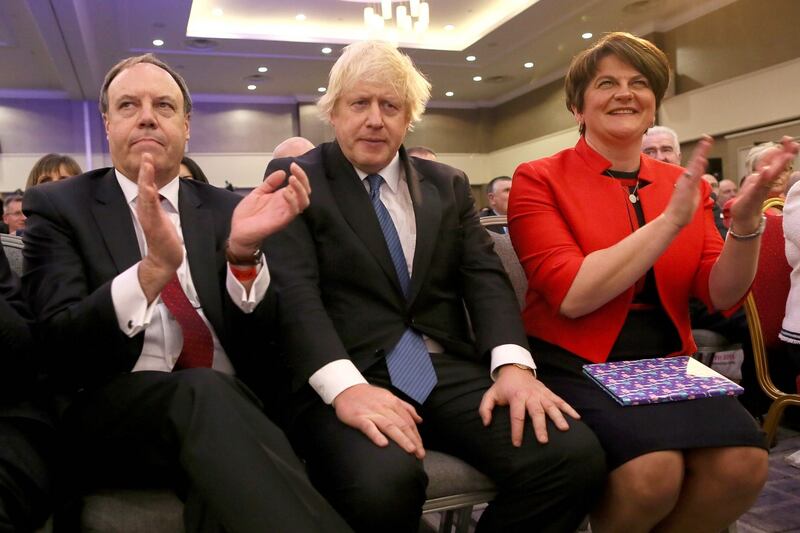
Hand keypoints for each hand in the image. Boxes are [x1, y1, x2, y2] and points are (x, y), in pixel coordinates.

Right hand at [136, 153, 182, 300]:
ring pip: (145, 193)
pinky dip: (148, 196)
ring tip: (147, 163)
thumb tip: (161, 194)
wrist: (165, 258)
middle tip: (146, 153)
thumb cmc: (165, 238)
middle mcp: (146, 209)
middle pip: (143, 184)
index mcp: (149, 206)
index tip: (148, 155)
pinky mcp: (153, 224)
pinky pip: (150, 208)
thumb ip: (159, 205)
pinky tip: (148, 187)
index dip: (147, 169)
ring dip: (146, 177)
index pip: (147, 184)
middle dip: (144, 168)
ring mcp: (148, 216)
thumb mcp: (162, 217)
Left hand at [228, 162, 310, 259]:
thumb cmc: (248, 214)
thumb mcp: (258, 192)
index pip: (299, 185)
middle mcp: (287, 205)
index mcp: (283, 197)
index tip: (293, 164)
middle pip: (305, 192)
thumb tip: (282, 172)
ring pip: (303, 202)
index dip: (300, 175)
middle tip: (294, 169)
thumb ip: (270, 183)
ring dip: (300, 189)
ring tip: (292, 179)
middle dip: (303, 179)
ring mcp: (285, 213)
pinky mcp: (281, 221)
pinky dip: (292, 201)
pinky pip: (292, 211)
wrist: (238, 230)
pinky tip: (285, 192)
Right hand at [333, 383, 424, 458]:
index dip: (416, 435)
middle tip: (420, 454)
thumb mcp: (389, 397)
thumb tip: (419, 420)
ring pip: (390, 426)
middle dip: (413, 440)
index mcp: (393, 402)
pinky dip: (376, 435)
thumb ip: (405, 408)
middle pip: (402, 425)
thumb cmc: (369, 396)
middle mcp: (385, 407)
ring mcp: (372, 412)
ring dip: (401, 438)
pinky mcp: (359, 417)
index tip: (421, 448)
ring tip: (410, 450)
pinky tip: (383, 444)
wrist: (346, 388)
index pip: (408, 421)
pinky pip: (369, 426)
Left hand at [479, 365, 578, 445]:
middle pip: (536, 412)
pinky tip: (577, 418)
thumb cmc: (503, 386)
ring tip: (565, 429)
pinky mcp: (549, 393)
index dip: (516, 430)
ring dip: (558, 417)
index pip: (516, 416)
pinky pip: (560, 400)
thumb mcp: (490, 395)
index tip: (517, 444)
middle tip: (544, 440)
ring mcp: (541, 394)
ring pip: (551, 406)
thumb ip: (485, 409)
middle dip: (540, 426)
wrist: (515, 368)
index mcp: (516, 398)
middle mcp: (530, 396)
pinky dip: (569, 408)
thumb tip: (486, 423)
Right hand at [663, 135, 713, 229]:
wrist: (674, 220)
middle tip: (708, 138)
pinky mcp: (686, 189)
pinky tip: (702, 160)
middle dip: (702, 149)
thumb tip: (697, 183)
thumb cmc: (682, 211)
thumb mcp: (692, 196)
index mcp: (689, 180)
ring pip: (694, 166)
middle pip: (696, 161)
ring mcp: (686, 183)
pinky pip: (693, 177)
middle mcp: (687, 179)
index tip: (707, 143)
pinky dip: (697, 168)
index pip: (697, 164)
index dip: (702, 153)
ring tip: (706, 144)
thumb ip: (694, 187)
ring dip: (700, 155)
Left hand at [730, 136, 799, 232]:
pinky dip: (762, 179)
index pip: (777, 161)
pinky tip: (766, 171)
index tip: (788, 139)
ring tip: (786, 156)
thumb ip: (765, 166)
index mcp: (767, 177)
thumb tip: (773, 152)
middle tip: (794, 145)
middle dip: (786, 156)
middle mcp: (767, 182)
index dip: (784, 150)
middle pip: (779, 167)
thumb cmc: (751, 197)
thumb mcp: (757, 178)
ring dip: (779, 166)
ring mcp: (761, 189)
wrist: (745, 216)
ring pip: (772, 175)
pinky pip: (759, 186)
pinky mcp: (753, 196)